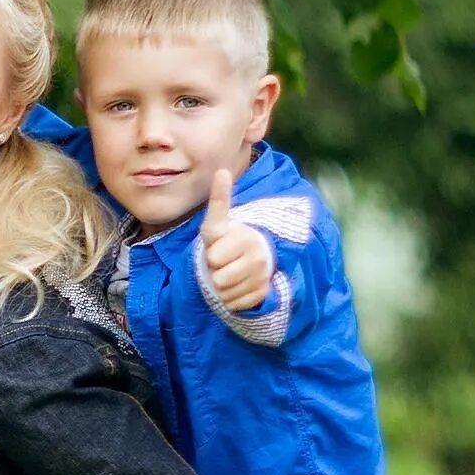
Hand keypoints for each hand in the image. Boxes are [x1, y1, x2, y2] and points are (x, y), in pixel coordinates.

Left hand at [200, 170, 273, 311]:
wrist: (251, 258)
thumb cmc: (227, 240)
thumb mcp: (218, 223)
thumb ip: (219, 200)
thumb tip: (222, 171)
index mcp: (245, 237)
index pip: (214, 256)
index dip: (212, 254)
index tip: (219, 248)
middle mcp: (257, 255)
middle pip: (217, 277)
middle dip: (214, 271)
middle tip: (224, 262)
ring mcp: (262, 274)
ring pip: (224, 292)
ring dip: (221, 286)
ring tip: (230, 272)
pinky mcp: (262, 292)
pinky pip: (233, 303)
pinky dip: (230, 299)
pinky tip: (238, 285)